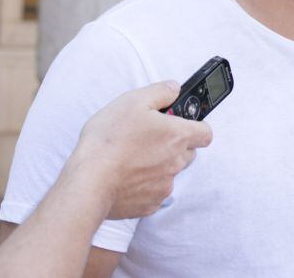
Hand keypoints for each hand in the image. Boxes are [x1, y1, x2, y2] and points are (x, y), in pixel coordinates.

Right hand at [63, 81, 213, 218]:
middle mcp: (176, 162)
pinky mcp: (149, 204)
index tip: (180, 124)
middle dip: (174, 145)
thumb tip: (174, 89)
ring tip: (132, 157)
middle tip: (148, 138)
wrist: (88, 182)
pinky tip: (125, 176)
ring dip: (159, 165)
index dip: (195, 127)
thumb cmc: (109, 140)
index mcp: (178, 136)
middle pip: (188, 152)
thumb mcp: (133, 101)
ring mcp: (164, 185)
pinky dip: (144, 185)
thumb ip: (160, 92)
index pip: (205, 132)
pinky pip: (154, 192)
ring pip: (170, 172)